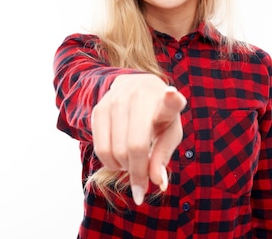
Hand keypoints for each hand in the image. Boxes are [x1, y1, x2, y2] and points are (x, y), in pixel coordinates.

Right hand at [91, 73, 186, 204]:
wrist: (137, 87)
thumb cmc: (159, 117)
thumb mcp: (170, 134)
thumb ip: (163, 157)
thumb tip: (158, 183)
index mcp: (165, 103)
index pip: (169, 102)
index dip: (172, 99)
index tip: (172, 95)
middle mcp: (140, 97)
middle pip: (135, 147)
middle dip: (138, 173)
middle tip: (142, 178)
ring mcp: (117, 101)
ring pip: (115, 151)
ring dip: (124, 167)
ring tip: (131, 163)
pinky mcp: (99, 109)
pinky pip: (100, 149)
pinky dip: (110, 163)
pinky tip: (119, 159)